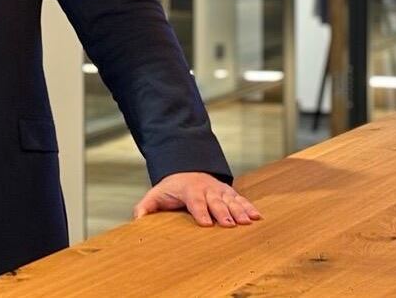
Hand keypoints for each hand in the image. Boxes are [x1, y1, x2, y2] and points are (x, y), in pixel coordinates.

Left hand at [133, 171, 261, 227]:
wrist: (187, 170)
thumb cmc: (172, 189)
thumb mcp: (156, 195)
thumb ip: (146, 207)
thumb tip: (138, 220)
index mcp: (189, 190)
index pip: (195, 201)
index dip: (200, 211)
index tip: (206, 223)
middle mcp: (206, 189)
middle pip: (215, 201)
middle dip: (223, 212)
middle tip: (229, 225)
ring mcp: (219, 190)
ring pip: (230, 200)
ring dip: (239, 210)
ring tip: (248, 222)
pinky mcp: (229, 193)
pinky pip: (240, 199)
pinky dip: (249, 207)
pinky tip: (257, 216)